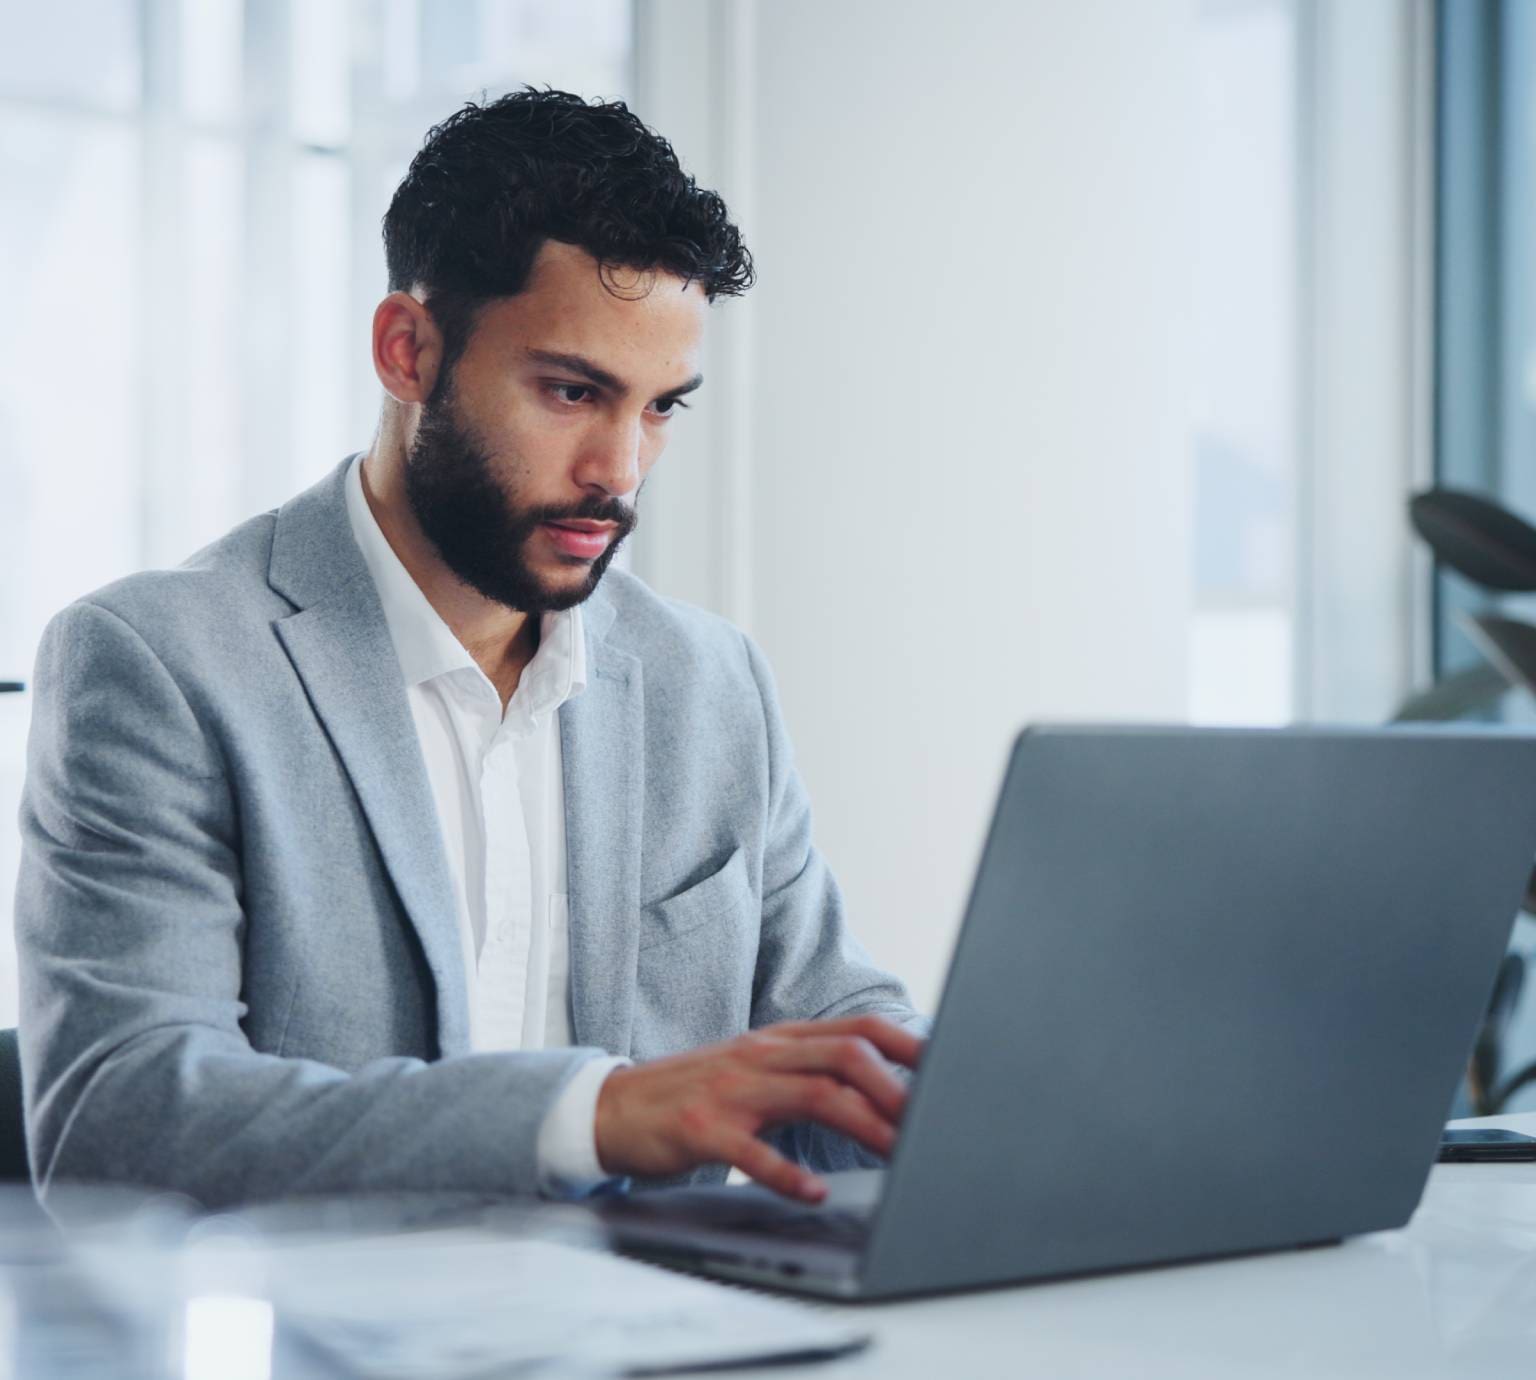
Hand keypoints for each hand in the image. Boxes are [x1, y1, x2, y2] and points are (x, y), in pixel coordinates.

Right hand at [593, 1015, 923, 1202]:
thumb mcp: (754, 1071)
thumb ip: (806, 1074)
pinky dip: (787, 1173)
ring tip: (899, 1153)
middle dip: (895, 1086)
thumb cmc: (695, 1094)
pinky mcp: (702, 1129)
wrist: (612, 1108)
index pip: (854, 1029)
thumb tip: (879, 1092)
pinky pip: (753, 1150)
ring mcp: (731, 1090)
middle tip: (931, 1121)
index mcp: (777, 1041)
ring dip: (863, 1124)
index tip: (947, 1068)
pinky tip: (813, 1192)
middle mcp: (759, 1056)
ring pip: (811, 1096)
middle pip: (842, 1056)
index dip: (904, 1044)